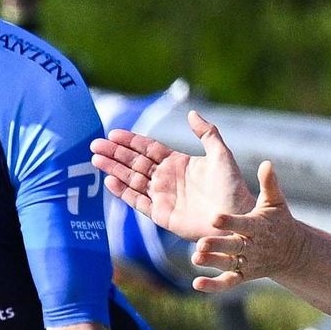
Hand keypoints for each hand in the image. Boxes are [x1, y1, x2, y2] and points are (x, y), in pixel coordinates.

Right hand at [95, 107, 271, 245]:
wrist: (235, 216)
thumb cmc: (232, 186)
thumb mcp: (221, 154)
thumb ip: (207, 133)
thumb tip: (191, 113)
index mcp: (178, 163)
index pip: (148, 149)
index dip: (131, 141)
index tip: (113, 133)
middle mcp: (166, 178)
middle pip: (134, 163)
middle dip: (115, 153)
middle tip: (95, 144)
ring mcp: (161, 196)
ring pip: (131, 180)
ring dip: (113, 169)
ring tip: (95, 159)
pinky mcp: (160, 214)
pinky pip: (137, 201)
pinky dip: (122, 192)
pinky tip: (109, 181)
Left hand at [182, 165, 307, 293]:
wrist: (292, 252)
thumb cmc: (279, 222)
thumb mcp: (275, 202)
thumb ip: (269, 184)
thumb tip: (267, 163)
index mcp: (257, 227)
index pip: (243, 224)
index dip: (230, 221)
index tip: (215, 217)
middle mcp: (251, 246)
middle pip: (233, 247)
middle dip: (218, 246)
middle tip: (201, 243)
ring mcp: (247, 263)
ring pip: (228, 265)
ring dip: (212, 263)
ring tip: (196, 259)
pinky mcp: (243, 276)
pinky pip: (228, 283)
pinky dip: (214, 286)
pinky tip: (196, 284)